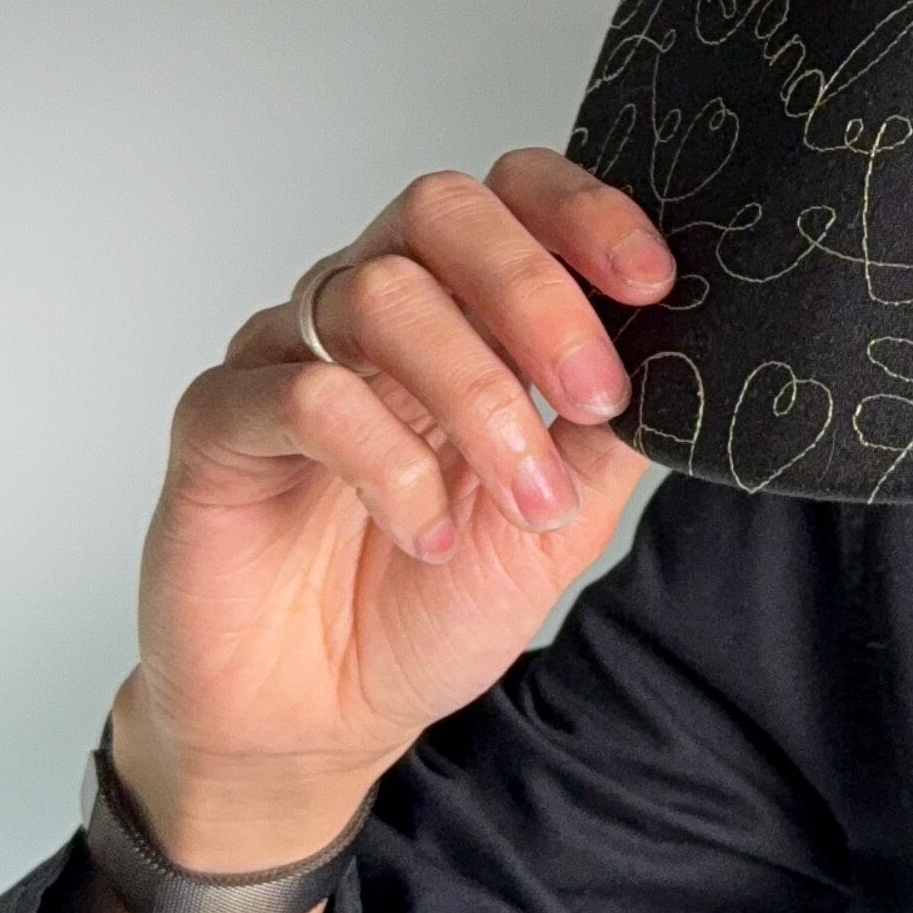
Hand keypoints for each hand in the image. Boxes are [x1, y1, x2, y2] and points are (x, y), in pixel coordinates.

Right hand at [119, 150, 673, 860]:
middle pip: (440, 210)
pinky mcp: (221, 420)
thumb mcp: (562, 519)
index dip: (584, 214)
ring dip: (480, 399)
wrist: (324, 716)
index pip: (512, 196)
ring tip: (527, 503)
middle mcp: (371, 311)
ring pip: (380, 296)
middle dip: (535, 292)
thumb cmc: (430, 602)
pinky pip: (306, 393)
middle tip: (592, 394)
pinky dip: (389, 465)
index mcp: (459, 311)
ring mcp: (289, 354)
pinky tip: (429, 534)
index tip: (653, 283)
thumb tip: (691, 357)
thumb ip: (612, 434)